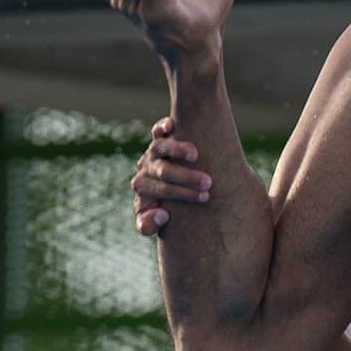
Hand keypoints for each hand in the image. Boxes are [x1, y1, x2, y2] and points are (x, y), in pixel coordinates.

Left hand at [131, 117, 211, 234]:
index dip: (180, 192)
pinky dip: (162, 127)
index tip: (203, 197)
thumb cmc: (167, 209)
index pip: (160, 190)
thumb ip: (149, 225)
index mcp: (143, 188)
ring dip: (177, 150)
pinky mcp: (160, 137)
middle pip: (163, 170)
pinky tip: (171, 125)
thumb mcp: (156, 222)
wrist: (168, 191)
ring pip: (160, 147)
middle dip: (186, 177)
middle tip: (208, 183)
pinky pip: (158, 130)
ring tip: (195, 155)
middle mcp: (146, 168)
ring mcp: (152, 151)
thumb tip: (161, 214)